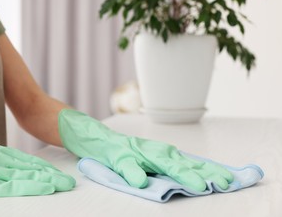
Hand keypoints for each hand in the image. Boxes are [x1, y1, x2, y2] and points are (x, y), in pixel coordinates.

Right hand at [0, 146, 74, 214]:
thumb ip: (3, 164)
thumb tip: (22, 169)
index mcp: (0, 155)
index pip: (29, 162)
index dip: (47, 169)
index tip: (60, 175)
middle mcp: (0, 161)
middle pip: (32, 169)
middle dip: (52, 176)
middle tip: (69, 182)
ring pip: (27, 176)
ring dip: (47, 180)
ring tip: (63, 185)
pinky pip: (12, 186)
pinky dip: (31, 186)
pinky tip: (45, 187)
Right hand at [58, 109, 232, 191]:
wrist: (90, 135)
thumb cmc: (119, 150)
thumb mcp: (142, 160)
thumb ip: (162, 169)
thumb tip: (191, 179)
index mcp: (158, 153)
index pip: (187, 161)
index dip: (208, 170)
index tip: (230, 180)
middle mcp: (149, 149)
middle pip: (179, 161)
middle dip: (202, 172)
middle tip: (223, 183)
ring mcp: (132, 150)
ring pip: (158, 161)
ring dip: (179, 172)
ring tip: (197, 185)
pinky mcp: (114, 154)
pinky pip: (124, 163)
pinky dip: (132, 171)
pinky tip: (139, 181)